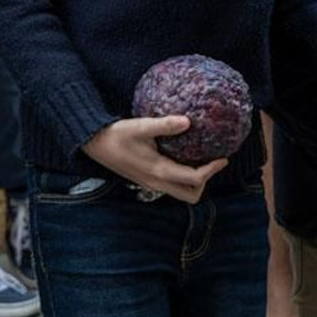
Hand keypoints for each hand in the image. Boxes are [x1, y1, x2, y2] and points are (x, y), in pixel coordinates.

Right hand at [81, 117, 227, 203]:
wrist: (93, 144)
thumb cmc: (116, 134)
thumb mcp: (140, 126)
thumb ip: (164, 125)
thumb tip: (188, 121)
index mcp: (158, 171)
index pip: (194, 179)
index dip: (212, 170)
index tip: (223, 158)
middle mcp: (156, 182)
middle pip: (190, 195)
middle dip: (205, 182)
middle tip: (212, 161)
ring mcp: (151, 184)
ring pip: (180, 192)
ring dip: (194, 182)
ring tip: (200, 160)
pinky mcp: (146, 180)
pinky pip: (171, 186)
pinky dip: (183, 178)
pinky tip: (183, 158)